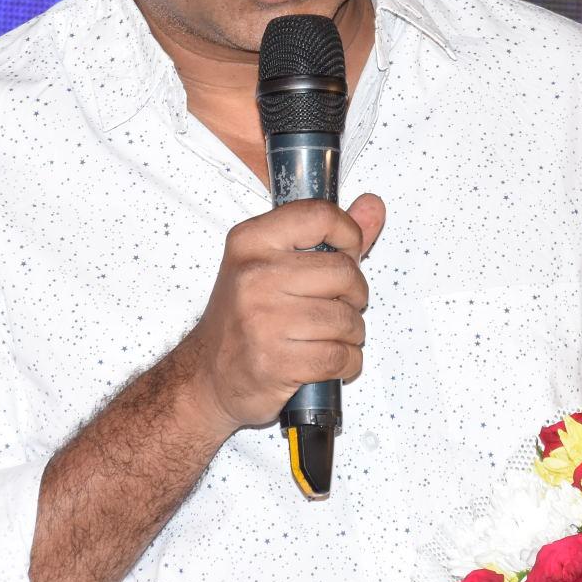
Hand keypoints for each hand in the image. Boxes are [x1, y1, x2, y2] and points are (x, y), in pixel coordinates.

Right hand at [181, 193, 385, 436]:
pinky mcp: (275, 361)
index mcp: (251, 241)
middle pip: (344, 273)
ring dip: (350, 334)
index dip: (348, 235)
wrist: (208, 375)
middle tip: (336, 305)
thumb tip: (373, 206)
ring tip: (327, 335)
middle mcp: (254, 275)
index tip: (346, 253)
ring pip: (347, 320)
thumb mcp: (274, 264)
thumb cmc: (244, 318)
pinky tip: (326, 360)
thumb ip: (328, 235)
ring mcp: (263, 319)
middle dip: (354, 295)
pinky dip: (346, 363)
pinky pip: (340, 357)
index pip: (320, 215)